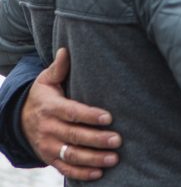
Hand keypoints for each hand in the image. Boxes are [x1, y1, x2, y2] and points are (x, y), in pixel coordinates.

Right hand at [22, 48, 120, 180]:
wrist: (19, 120)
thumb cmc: (42, 96)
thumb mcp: (45, 80)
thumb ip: (59, 68)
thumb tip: (66, 50)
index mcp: (51, 108)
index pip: (72, 112)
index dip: (90, 116)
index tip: (109, 117)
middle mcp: (49, 129)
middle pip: (75, 136)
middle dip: (97, 139)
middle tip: (118, 140)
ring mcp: (49, 146)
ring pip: (72, 155)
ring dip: (93, 158)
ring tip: (114, 158)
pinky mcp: (50, 158)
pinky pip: (65, 168)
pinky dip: (81, 173)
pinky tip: (99, 173)